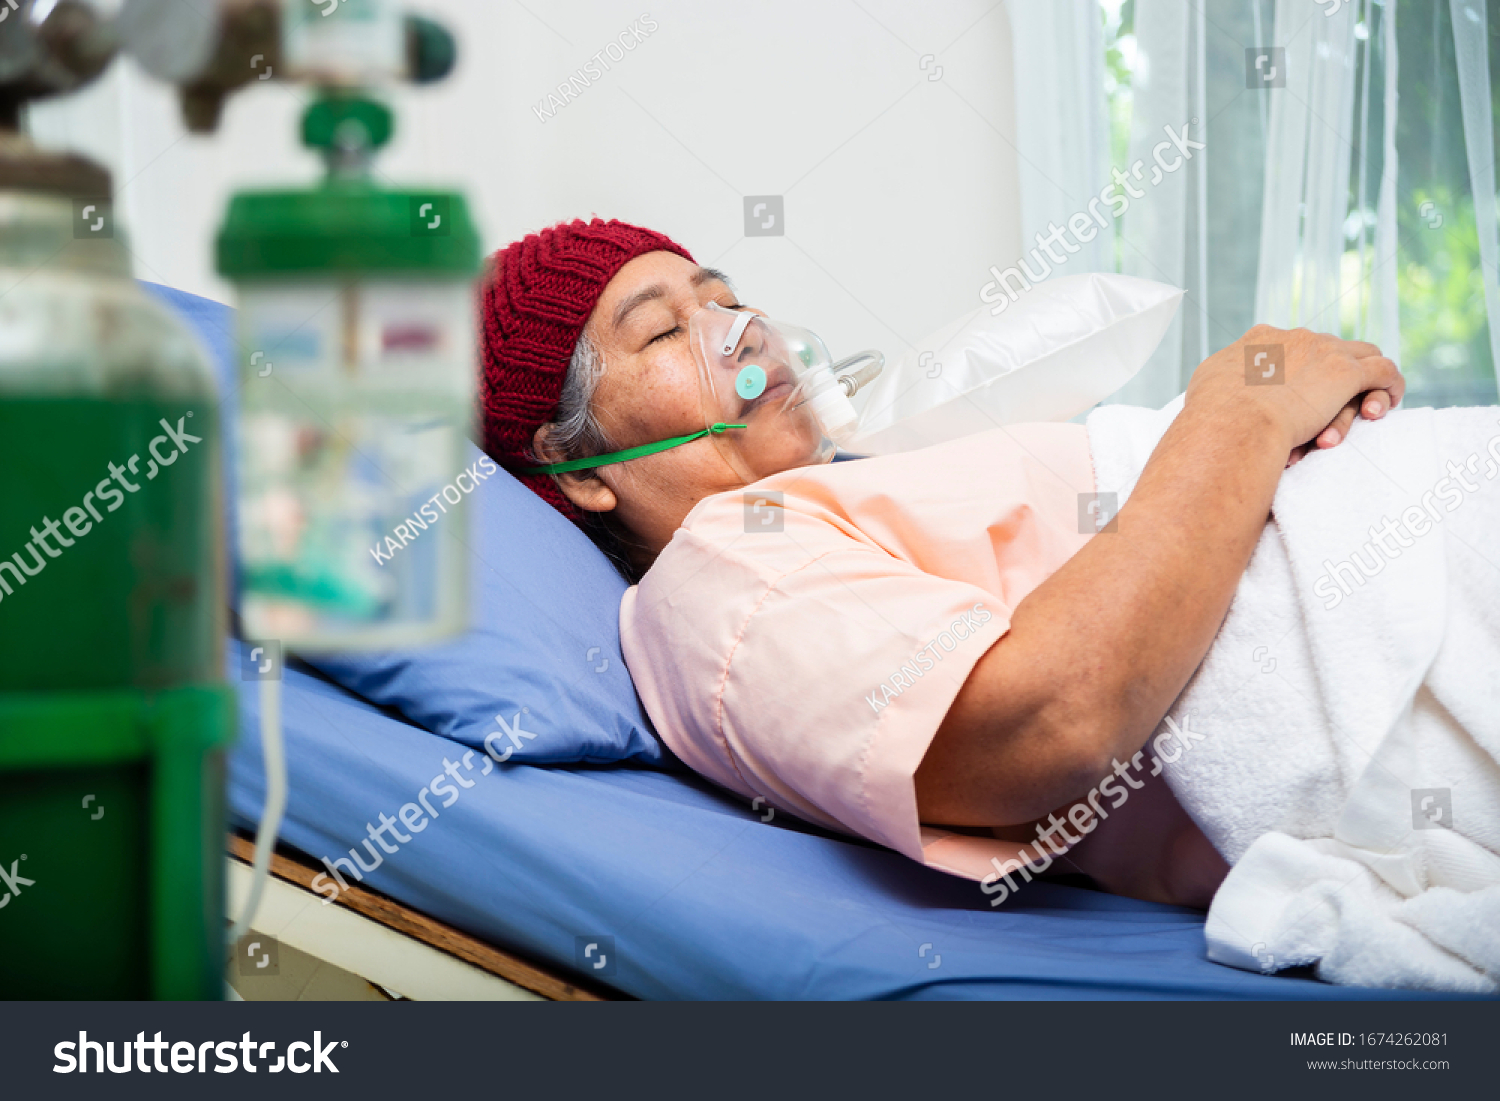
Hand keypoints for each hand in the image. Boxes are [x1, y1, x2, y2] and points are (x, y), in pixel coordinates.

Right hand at [1184, 325, 1404, 458]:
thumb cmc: (1213, 414)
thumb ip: (1222, 376)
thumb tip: (1221, 381)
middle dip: (1331, 377)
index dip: (1298, 367)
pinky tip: (1388, 402)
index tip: (1296, 392)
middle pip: (1327, 349)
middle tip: (1327, 409)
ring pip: (1361, 356)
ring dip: (1366, 379)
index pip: (1290, 345)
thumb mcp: (1206, 384)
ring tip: (1369, 405)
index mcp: (1260, 339)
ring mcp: (1324, 351)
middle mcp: (1294, 337)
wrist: (1235, 422)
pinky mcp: (1347, 373)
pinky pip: (1384, 371)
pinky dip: (1390, 385)